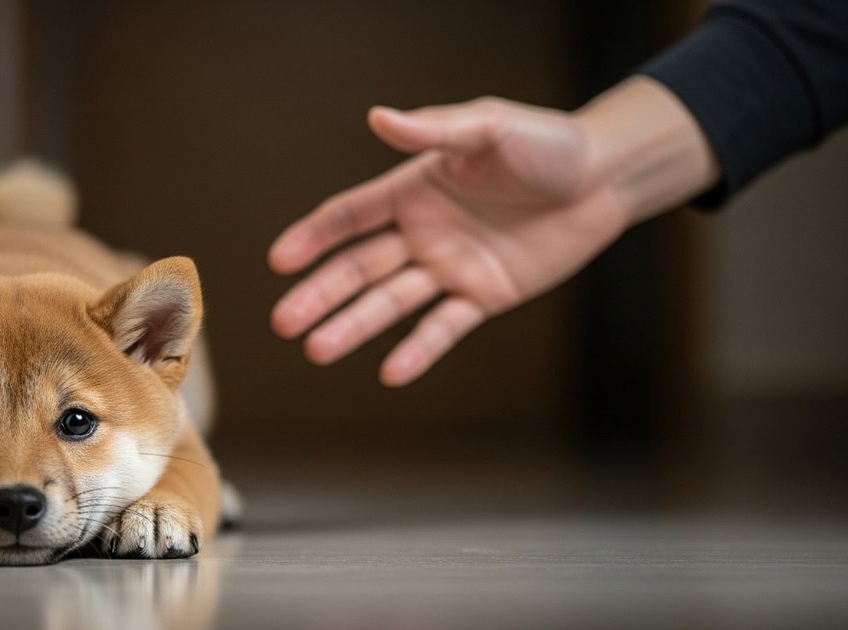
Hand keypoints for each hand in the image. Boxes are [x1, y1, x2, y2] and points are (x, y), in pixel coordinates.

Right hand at [269, 78, 716, 385]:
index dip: (314, 236)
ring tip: (316, 350)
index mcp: (413, 189)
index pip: (351, 217)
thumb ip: (435, 131)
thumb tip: (378, 118)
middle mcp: (421, 232)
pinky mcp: (482, 296)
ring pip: (390, 302)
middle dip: (320, 294)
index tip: (280, 260)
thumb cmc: (547, 144)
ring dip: (353, 326)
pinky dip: (419, 350)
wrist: (605, 179)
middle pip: (358, 267)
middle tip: (283, 322)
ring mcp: (449, 267)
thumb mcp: (491, 128)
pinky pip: (445, 327)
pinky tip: (391, 371)